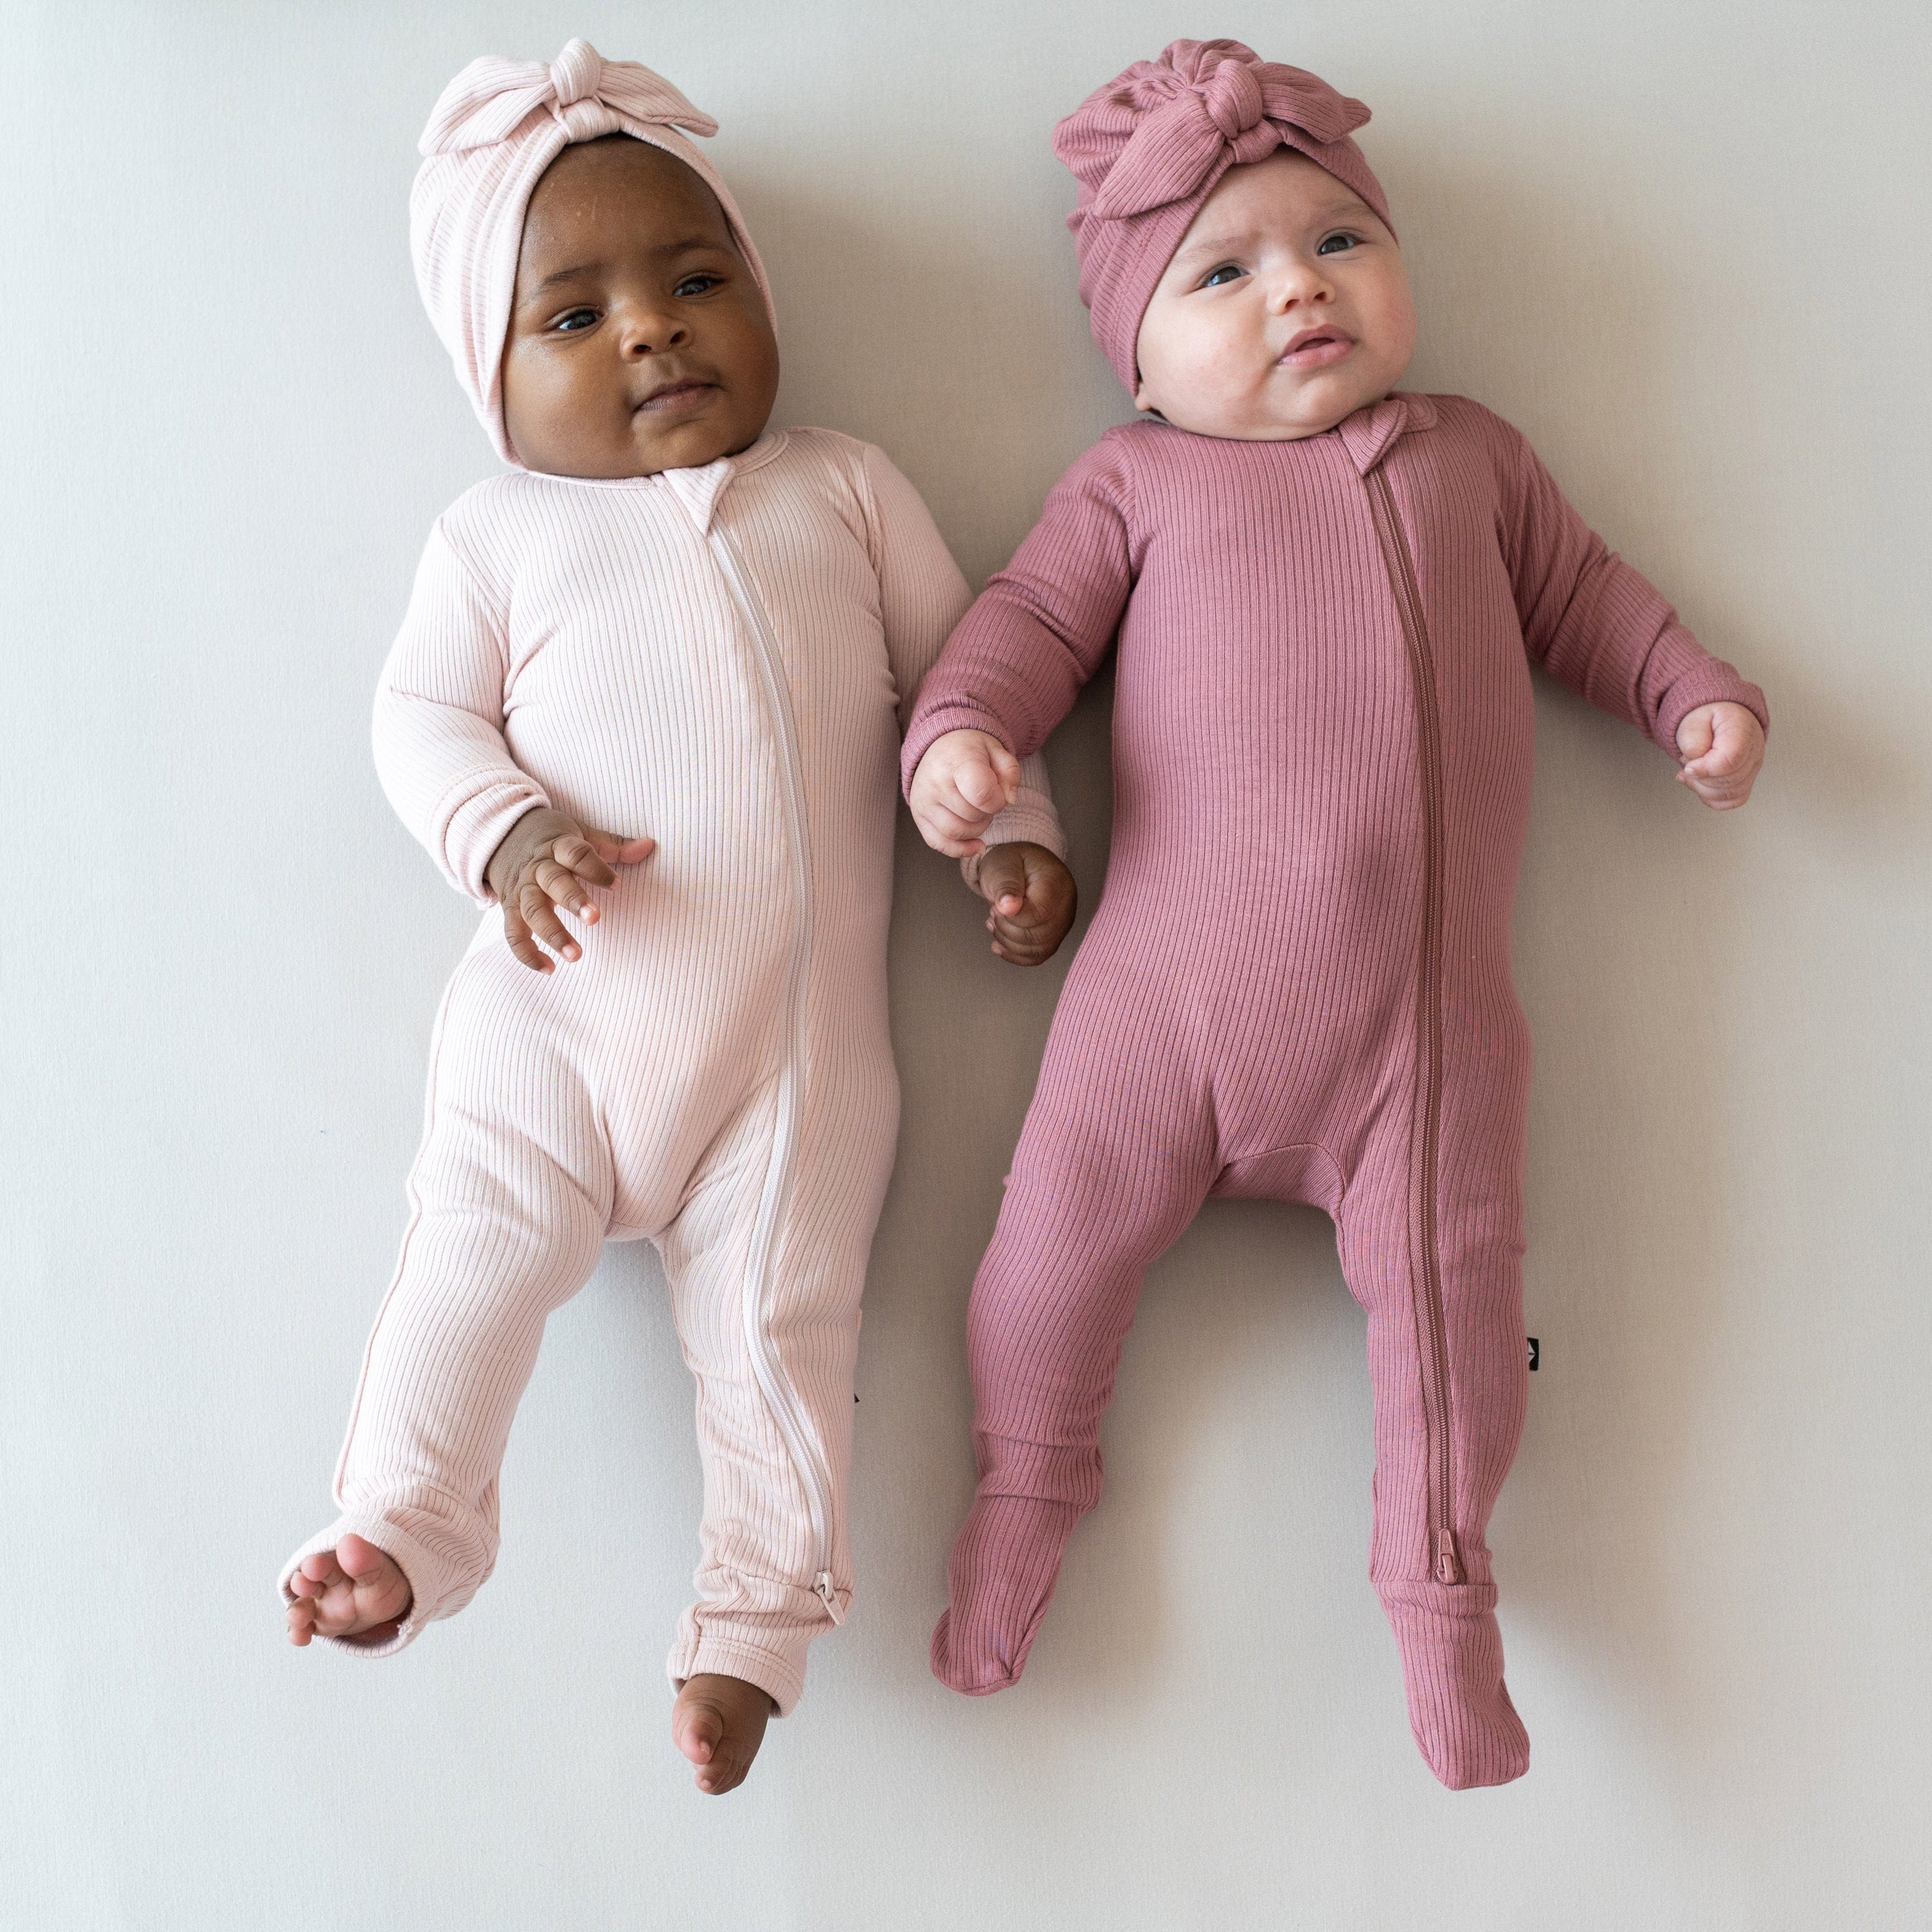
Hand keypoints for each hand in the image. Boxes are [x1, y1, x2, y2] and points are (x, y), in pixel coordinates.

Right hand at [484, 806, 654, 972]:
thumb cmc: (552, 839)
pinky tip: (549, 968)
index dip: (596, 869)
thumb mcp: (581, 834)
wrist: (502, 836)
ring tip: (576, 955)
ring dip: (553, 934)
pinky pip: (514, 934)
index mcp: (557, 847)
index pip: (575, 854)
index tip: (616, 885)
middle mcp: (537, 869)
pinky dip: (527, 953)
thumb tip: (649, 845)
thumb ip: (614, 846)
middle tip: (594, 919)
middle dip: (572, 900)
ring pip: (533, 911)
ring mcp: (522, 890)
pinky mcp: (510, 909)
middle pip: (552, 882)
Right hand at [909, 729, 1021, 855]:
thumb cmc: (971, 750)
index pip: (981, 794)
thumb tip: (1009, 800)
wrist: (939, 746)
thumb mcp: (997, 750)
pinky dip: (960, 849)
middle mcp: (935, 782)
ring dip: (977, 829)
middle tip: (988, 800)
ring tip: (978, 812)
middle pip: (972, 816)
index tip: (998, 793)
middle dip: (988, 813)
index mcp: (957, 761)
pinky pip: (938, 843)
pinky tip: (976, 844)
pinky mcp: (918, 816)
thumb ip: (1010, 772)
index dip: (998, 801)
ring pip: (956, 832)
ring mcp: (923, 801)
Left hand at [975, 842, 1076, 966]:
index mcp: (1056, 883)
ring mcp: (1062, 922)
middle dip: (1007, 929)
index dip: (1012, 917)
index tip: (996, 904)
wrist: (1018, 866)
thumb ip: (1006, 885)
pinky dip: (1015, 955)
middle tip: (993, 911)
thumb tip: (1009, 908)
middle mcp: (1066, 905)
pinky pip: (1038, 956)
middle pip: (1040, 936)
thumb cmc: (1011, 862)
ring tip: (994, 921)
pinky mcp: (1054, 935)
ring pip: (1039, 950)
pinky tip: (998, 944)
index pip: (1039, 914)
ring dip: (1008, 942)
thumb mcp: (1002, 865)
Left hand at [1674, 702, 1764, 810]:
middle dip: (1699, 778)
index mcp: (1742, 730)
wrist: (1720, 716)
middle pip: (1728, 781)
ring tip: (1692, 772)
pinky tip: (1700, 783)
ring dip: (1702, 788)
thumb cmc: (1708, 717)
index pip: (1730, 761)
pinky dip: (1712, 798)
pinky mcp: (1748, 779)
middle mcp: (1754, 750)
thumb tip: (1694, 764)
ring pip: (1730, 794)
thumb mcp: (1693, 719)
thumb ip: (1692, 739)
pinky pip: (1733, 800)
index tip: (1688, 766)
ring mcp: (1753, 767)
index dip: (1704, 769)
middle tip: (1687, 763)